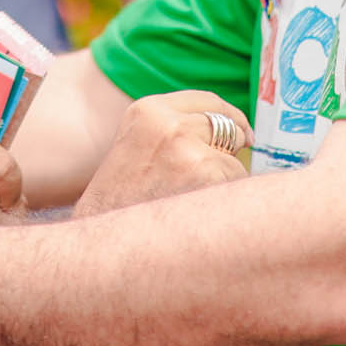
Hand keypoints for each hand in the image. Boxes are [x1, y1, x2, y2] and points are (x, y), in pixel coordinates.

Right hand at [73, 91, 248, 218]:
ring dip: (224, 181)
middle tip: (215, 175)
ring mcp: (188, 149)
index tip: (242, 131)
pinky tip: (196, 215)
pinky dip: (225, 202)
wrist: (104, 244)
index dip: (229, 117)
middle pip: (227, 126)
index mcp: (148, 111)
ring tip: (189, 202)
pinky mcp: (207, 176)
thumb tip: (235, 131)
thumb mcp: (136, 146)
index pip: (207, 101)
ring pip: (235, 160)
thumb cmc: (120, 204)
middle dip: (232, 149)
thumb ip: (173, 130)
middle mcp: (169, 123)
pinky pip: (236, 185)